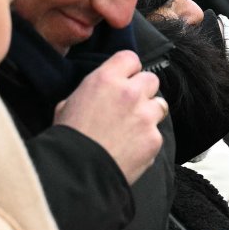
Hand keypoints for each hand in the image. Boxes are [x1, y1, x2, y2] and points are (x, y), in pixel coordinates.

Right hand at [53, 51, 167, 184]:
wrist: (78, 171)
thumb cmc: (68, 138)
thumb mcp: (68, 104)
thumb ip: (91, 92)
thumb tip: (100, 93)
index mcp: (105, 80)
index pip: (130, 58)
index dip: (128, 69)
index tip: (125, 78)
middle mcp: (130, 93)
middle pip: (151, 79)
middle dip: (142, 90)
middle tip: (130, 105)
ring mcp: (145, 116)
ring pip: (160, 105)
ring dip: (149, 113)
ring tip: (132, 127)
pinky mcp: (154, 138)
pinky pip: (156, 132)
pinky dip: (147, 139)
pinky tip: (131, 148)